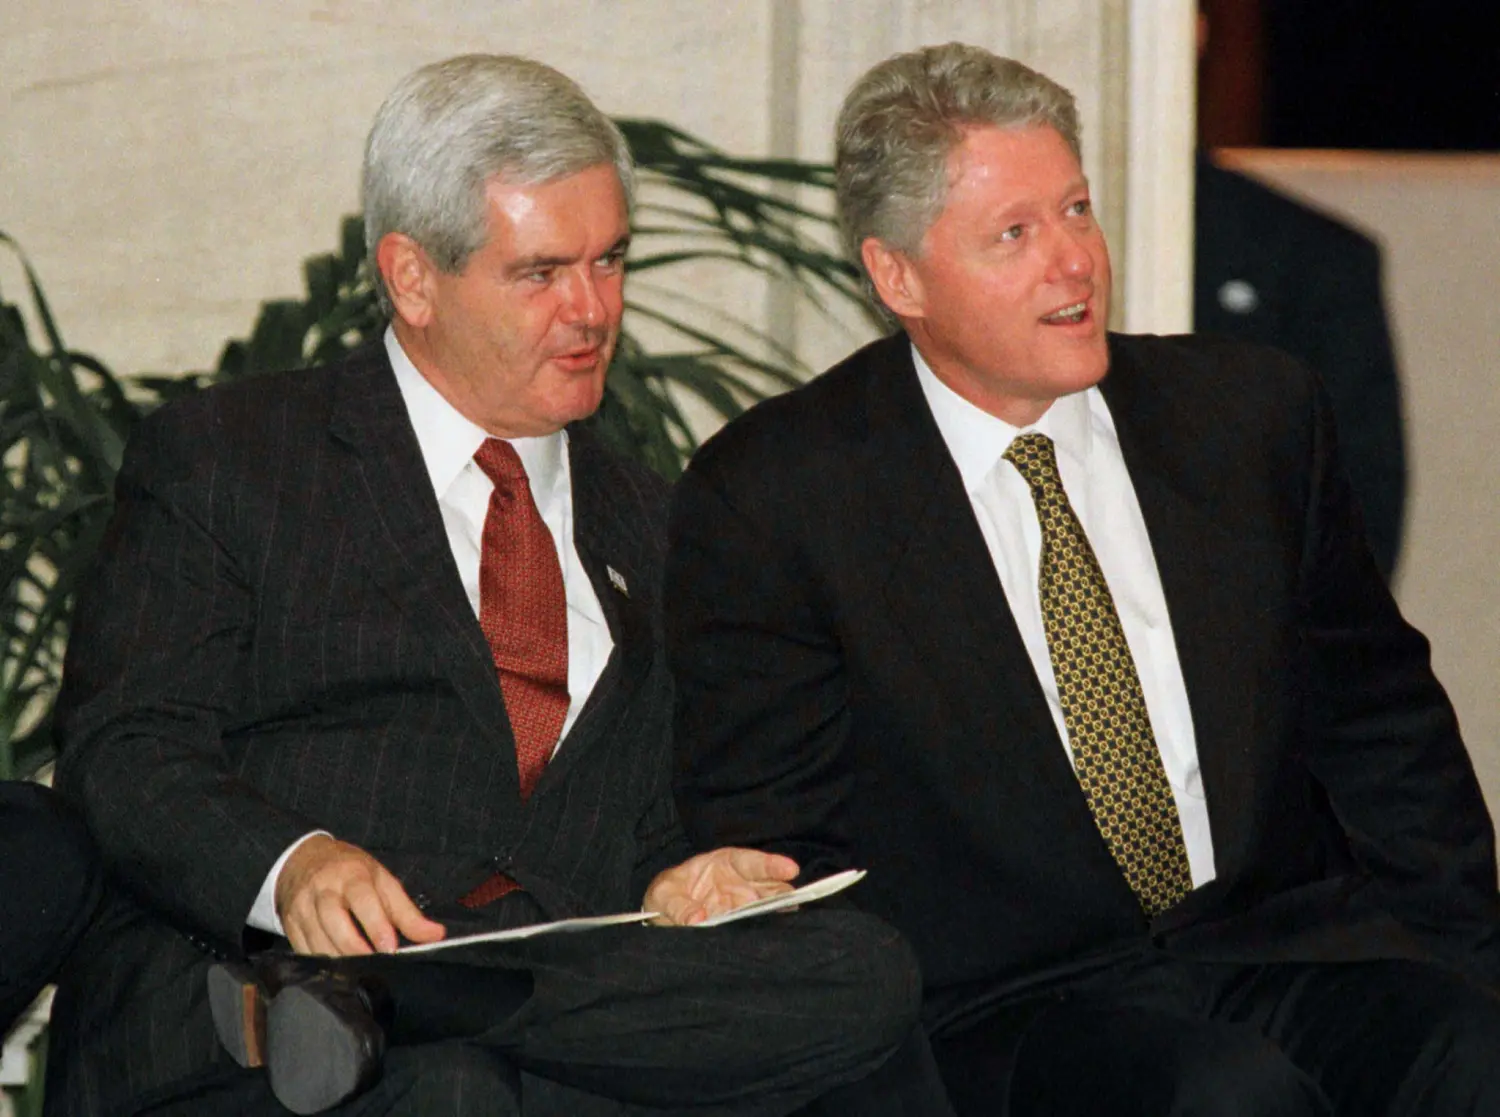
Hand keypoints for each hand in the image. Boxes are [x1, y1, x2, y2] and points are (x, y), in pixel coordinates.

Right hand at [275, 835, 445, 955]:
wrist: (303, 859)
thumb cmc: (350, 871)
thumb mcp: (382, 881)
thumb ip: (407, 912)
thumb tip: (435, 934)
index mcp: (351, 875)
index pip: (363, 899)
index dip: (376, 925)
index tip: (390, 948)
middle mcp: (323, 889)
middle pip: (335, 922)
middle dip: (356, 948)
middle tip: (375, 965)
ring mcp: (302, 907)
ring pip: (318, 941)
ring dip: (340, 960)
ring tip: (360, 973)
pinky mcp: (289, 924)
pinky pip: (304, 951)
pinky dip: (322, 964)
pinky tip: (338, 972)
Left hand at [643, 847, 799, 926]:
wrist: (661, 916)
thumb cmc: (666, 895)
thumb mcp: (664, 895)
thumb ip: (679, 906)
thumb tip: (698, 919)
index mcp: (723, 864)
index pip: (752, 862)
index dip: (772, 865)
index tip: (791, 870)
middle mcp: (740, 884)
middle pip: (768, 886)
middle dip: (782, 894)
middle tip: (794, 903)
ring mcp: (744, 906)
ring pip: (769, 907)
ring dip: (777, 914)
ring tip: (787, 923)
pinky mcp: (741, 926)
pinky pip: (756, 927)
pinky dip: (765, 931)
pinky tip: (774, 937)